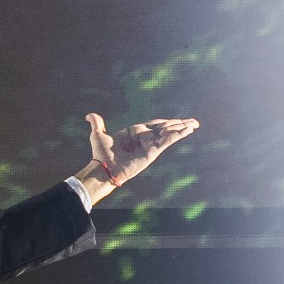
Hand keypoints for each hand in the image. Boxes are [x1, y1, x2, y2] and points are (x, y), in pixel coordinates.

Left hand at [82, 113, 198, 190]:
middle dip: (179, 124)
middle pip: (165, 128)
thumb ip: (97, 123)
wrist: (103, 168)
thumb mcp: (98, 134)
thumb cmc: (100, 154)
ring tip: (194, 124)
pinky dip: (178, 134)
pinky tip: (187, 130)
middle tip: (193, 121)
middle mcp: (144, 139)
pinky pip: (167, 141)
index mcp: (135, 133)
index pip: (154, 124)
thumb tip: (89, 115)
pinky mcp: (152, 152)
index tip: (175, 120)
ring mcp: (149, 146)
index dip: (165, 122)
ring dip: (182, 128)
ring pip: (169, 133)